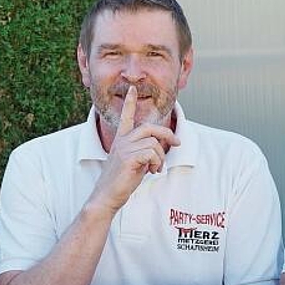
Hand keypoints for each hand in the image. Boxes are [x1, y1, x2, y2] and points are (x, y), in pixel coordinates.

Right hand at [89, 86, 180, 214]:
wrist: (107, 195)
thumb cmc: (120, 181)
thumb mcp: (134, 162)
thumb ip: (143, 152)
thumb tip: (158, 151)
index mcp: (121, 140)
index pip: (126, 117)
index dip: (129, 102)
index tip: (131, 89)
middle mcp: (122, 141)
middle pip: (149, 127)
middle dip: (167, 134)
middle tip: (177, 143)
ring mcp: (124, 148)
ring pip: (154, 144)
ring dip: (161, 158)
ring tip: (156, 169)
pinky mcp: (128, 158)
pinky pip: (152, 154)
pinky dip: (157, 163)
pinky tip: (152, 172)